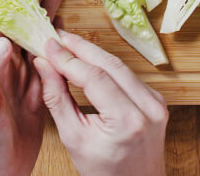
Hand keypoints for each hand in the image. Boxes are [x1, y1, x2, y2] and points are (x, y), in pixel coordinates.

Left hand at [0, 0, 65, 175]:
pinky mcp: (37, 91)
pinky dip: (58, 42)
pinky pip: (50, 61)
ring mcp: (22, 76)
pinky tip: (64, 28)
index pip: (4, 16)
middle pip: (22, 19)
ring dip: (49, 11)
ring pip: (37, 35)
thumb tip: (1, 43)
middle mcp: (5, 63)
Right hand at [34, 31, 168, 175]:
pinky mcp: (157, 99)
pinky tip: (87, 58)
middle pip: (110, 64)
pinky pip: (127, 74)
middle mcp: (148, 108)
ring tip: (68, 44)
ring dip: (92, 52)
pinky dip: (106, 64)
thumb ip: (57, 98)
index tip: (48, 45)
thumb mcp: (73, 138)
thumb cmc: (104, 173)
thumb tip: (43, 64)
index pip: (94, 77)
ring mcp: (157, 102)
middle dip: (80, 47)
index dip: (68, 58)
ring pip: (120, 65)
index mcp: (128, 122)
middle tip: (57, 37)